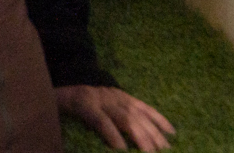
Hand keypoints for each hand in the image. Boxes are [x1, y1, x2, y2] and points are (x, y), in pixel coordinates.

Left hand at [56, 86, 173, 149]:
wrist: (72, 87)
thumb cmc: (67, 109)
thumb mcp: (62, 117)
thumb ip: (73, 133)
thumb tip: (87, 147)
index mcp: (85, 105)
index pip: (100, 120)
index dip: (111, 135)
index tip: (121, 149)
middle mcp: (104, 99)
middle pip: (125, 118)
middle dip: (140, 138)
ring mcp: (118, 97)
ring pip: (138, 113)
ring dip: (154, 133)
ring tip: (165, 149)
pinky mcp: (128, 96)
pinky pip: (145, 107)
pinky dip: (159, 119)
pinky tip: (170, 132)